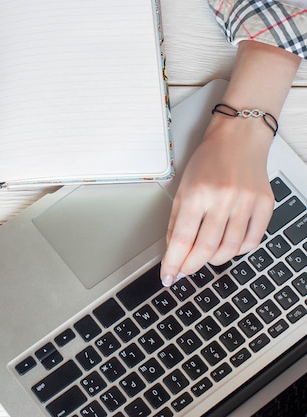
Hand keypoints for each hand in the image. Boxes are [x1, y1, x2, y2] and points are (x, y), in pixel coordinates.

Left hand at [160, 115, 274, 285]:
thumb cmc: (208, 161)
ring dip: (213, 260)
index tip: (167, 276)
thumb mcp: (182, 188)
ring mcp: (247, 202)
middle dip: (191, 266)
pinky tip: (226, 247)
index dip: (173, 262)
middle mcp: (223, 198)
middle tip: (183, 271)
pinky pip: (252, 241)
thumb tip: (172, 253)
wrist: (238, 139)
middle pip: (205, 248)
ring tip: (203, 257)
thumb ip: (176, 221)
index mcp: (197, 193)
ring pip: (229, 249)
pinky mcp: (265, 205)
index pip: (181, 239)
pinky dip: (237, 251)